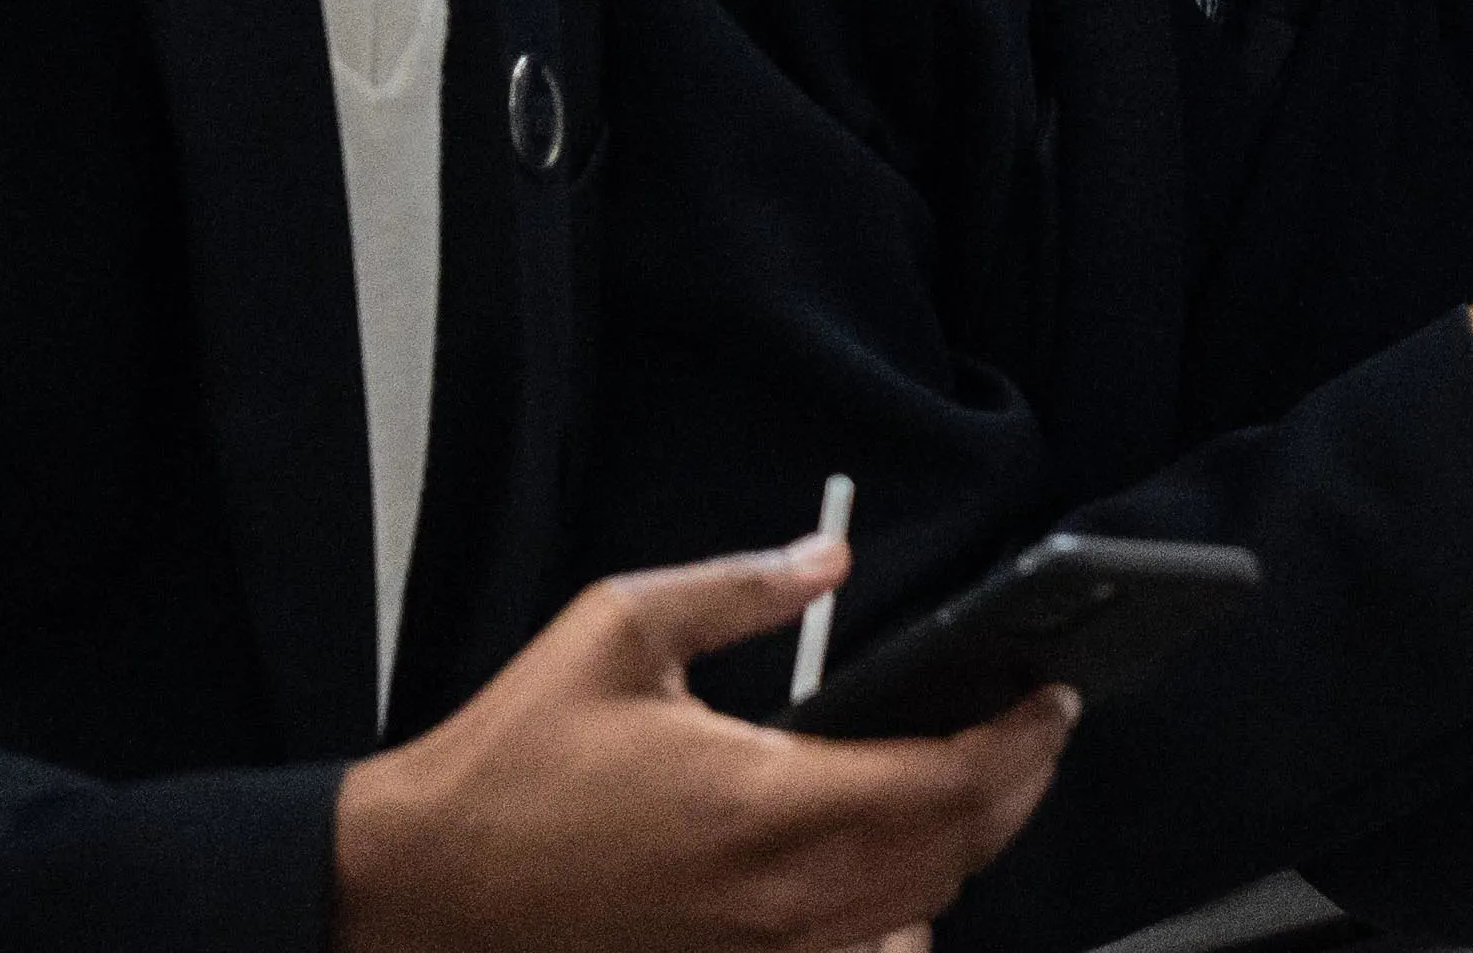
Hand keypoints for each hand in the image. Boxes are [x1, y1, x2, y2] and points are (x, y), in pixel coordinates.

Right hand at [329, 537, 1072, 952]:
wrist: (421, 884)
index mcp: (763, 801)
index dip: (1020, 741)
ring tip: (980, 784)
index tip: (1051, 697)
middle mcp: (777, 894)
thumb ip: (741, 589)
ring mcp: (755, 951)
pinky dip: (903, 916)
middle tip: (1036, 729)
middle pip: (955, 853)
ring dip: (967, 850)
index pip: (946, 782)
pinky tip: (902, 874)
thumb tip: (831, 559)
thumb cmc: (513, 759)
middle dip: (1016, 787)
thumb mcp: (619, 630)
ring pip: (917, 913)